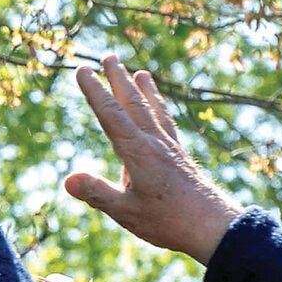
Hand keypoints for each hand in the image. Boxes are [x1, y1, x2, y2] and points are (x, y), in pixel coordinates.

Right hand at [64, 57, 239, 264]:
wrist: (212, 225)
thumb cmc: (168, 221)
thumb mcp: (125, 212)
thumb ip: (97, 193)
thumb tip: (68, 180)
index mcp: (137, 151)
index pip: (110, 114)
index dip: (94, 91)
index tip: (82, 70)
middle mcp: (154, 142)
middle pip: (133, 103)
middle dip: (118, 79)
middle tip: (108, 56)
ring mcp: (170, 148)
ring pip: (154, 110)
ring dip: (144, 90)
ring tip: (141, 73)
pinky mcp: (180, 157)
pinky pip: (168, 124)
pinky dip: (161, 110)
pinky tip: (160, 111)